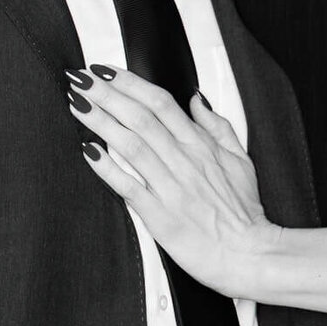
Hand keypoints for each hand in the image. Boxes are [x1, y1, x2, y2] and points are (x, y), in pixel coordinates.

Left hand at [68, 66, 278, 299]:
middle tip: (80, 79)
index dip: (130, 83)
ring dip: (101, 122)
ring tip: (77, 104)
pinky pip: (129, 187)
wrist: (249, 254)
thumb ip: (217, 126)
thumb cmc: (243, 212)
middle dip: (106, 94)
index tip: (105, 71)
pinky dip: (107, 168)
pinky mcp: (160, 216)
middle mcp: (184, 161)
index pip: (160, 103)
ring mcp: (171, 188)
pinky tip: (88, 151)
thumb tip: (196, 99)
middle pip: (140, 117)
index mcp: (201, 145)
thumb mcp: (240, 160)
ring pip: (131, 145)